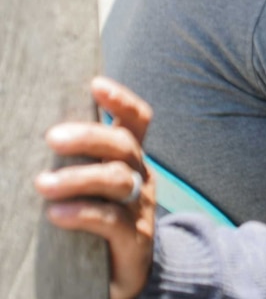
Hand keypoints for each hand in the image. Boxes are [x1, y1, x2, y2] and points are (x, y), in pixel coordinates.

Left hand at [34, 76, 155, 298]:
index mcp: (131, 158)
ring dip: (79, 177)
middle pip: (123, 145)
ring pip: (116, 180)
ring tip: (44, 184)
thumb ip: (78, 161)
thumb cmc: (98, 220)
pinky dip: (84, 213)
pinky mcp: (135, 240)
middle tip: (53, 138)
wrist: (128, 275)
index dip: (121, 101)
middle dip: (90, 136)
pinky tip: (58, 214)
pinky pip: (112, 221)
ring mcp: (139, 208)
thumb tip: (30, 131)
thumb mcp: (94, 185)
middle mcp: (140, 176)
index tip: (95, 85)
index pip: (137, 119)